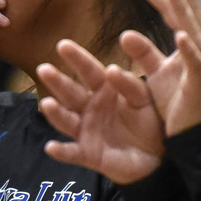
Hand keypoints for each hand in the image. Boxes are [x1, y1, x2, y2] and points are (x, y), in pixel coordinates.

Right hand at [38, 39, 164, 183]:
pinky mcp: (87, 154)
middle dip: (57, 82)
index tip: (63, 45)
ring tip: (47, 104)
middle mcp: (90, 108)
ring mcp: (86, 131)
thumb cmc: (149, 122)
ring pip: (66, 120)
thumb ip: (130, 84)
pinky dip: (61, 151)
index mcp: (105, 90)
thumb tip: (111, 69)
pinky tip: (51, 147)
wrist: (157, 156)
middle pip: (71, 93)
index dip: (77, 58)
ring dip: (55, 113)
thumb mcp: (144, 99)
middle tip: (44, 69)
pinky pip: (72, 153)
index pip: (89, 71)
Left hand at [123, 0, 200, 136]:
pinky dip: (189, 49)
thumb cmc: (176, 104)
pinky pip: (195, 64)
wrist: (193, 137)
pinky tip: (181, 35)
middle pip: (190, 10)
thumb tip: (125, 33)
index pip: (172, 10)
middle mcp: (199, 48)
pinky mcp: (199, 84)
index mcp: (188, 43)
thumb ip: (144, 52)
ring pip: (193, 30)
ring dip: (184, 10)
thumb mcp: (156, 74)